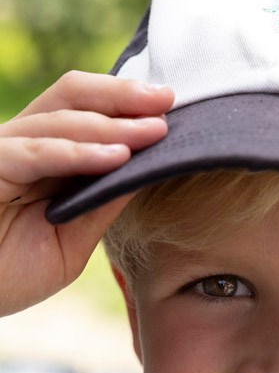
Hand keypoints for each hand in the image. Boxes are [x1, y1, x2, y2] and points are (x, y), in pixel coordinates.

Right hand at [0, 71, 172, 315]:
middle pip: (71, 97)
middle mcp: (22, 145)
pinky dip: (78, 153)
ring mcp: (4, 152)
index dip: (125, 104)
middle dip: (122, 97)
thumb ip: (102, 207)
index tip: (169, 107)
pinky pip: (35, 152)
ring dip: (111, 126)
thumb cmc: (11, 275)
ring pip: (58, 119)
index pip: (85, 111)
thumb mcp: (73, 242)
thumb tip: (146, 173)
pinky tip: (116, 158)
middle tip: (165, 102)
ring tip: (152, 132)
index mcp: (43, 157)